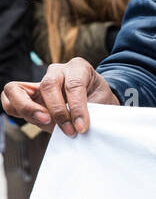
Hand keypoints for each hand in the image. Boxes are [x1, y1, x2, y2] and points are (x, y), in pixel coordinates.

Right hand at [1, 58, 119, 136]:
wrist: (98, 100)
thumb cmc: (100, 101)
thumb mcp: (102, 104)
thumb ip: (90, 112)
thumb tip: (78, 128)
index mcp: (79, 67)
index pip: (74, 85)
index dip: (77, 108)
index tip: (82, 128)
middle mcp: (58, 70)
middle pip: (48, 85)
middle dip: (57, 111)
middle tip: (68, 130)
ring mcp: (40, 81)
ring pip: (19, 88)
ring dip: (28, 109)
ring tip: (45, 123)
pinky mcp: (30, 93)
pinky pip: (10, 96)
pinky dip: (15, 108)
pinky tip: (33, 119)